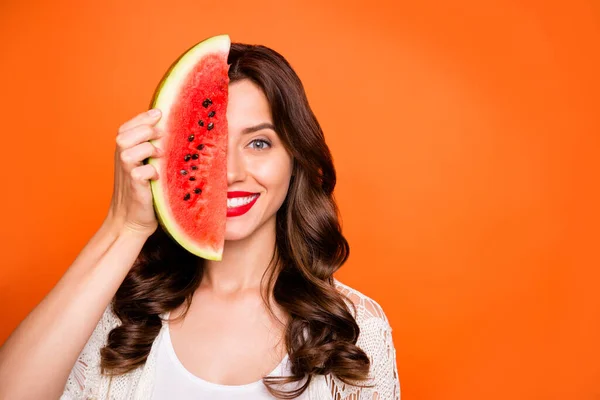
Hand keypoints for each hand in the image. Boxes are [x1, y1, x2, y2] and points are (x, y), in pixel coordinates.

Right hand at [106, 109, 163, 236]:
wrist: (133, 220)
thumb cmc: (145, 191)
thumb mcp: (148, 165)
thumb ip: (151, 149)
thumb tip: (169, 129)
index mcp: (124, 152)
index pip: (127, 127)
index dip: (142, 118)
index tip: (159, 113)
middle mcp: (121, 160)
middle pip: (124, 134)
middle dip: (145, 130)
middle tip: (162, 135)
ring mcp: (126, 173)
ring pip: (127, 149)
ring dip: (146, 147)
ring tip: (160, 154)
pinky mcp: (134, 187)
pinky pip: (139, 172)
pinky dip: (150, 170)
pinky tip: (158, 176)